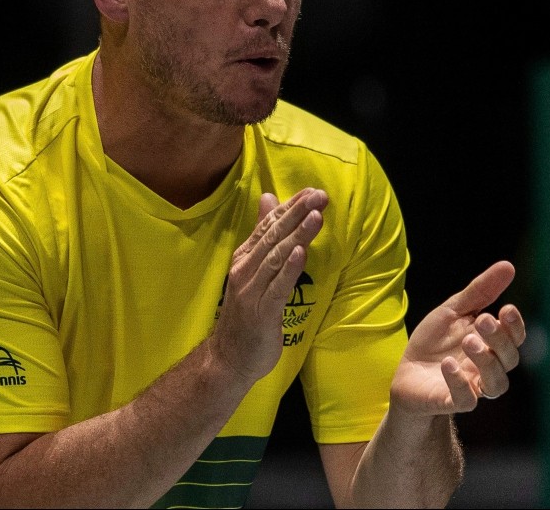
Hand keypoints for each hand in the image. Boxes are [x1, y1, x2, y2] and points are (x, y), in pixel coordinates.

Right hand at [210, 188, 327, 382]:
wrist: (229, 358)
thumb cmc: (246, 314)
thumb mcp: (254, 271)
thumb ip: (262, 236)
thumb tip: (269, 198)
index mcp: (244, 258)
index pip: (268, 225)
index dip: (290, 207)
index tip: (312, 191)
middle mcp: (245, 270)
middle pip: (273, 236)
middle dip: (298, 214)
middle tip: (320, 195)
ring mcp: (251, 291)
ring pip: (277, 257)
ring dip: (298, 235)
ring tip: (316, 216)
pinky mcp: (261, 312)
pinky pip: (277, 287)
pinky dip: (289, 269)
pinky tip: (302, 253)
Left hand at [391, 261, 525, 413]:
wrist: (405, 372)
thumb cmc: (434, 342)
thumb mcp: (453, 310)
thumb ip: (480, 292)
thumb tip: (508, 266)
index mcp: (491, 345)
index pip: (515, 338)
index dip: (515, 326)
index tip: (506, 309)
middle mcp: (488, 368)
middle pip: (509, 359)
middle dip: (500, 339)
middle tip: (483, 320)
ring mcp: (472, 387)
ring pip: (497, 384)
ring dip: (487, 362)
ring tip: (469, 340)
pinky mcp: (451, 402)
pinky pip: (466, 400)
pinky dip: (460, 382)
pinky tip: (448, 364)